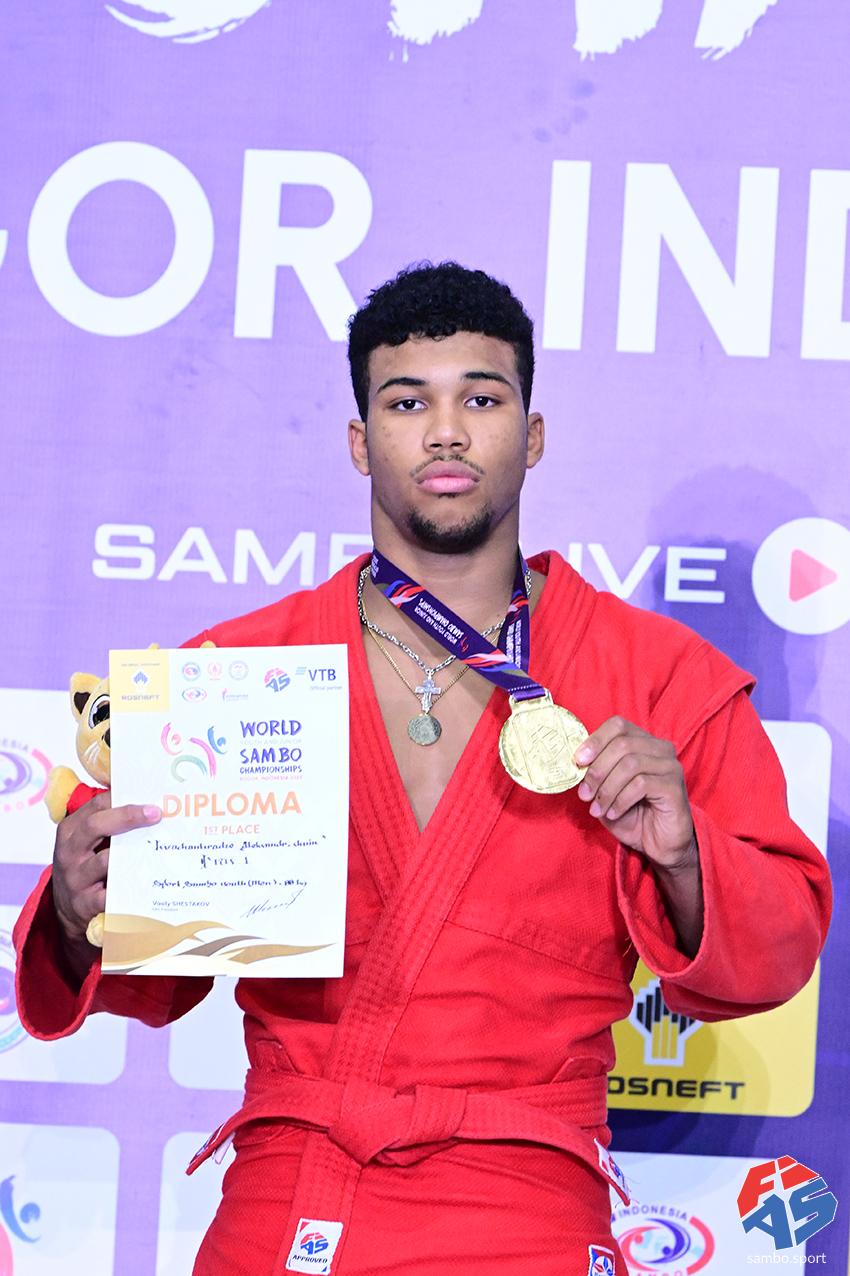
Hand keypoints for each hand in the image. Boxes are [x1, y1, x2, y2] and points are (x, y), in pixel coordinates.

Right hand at [52, 791, 161, 946]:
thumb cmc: (84, 866)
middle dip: (127, 816)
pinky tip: (147, 883)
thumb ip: (108, 822)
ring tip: (157, 847)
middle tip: (155, 814)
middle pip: (95, 825)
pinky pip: (109, 895)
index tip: (148, 798)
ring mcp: (76, 878)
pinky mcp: (85, 902)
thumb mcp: (86, 841)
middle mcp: (69, 852)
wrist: (67, 909)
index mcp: (70, 830)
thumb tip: (146, 803)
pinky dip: (128, 889)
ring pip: (104, 861)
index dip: (122, 797)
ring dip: (132, 853)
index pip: (96, 805)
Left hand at [574, 716, 695, 870]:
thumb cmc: (632, 814)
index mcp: (643, 742)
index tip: (578, 761)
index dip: (595, 740)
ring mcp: (670, 766)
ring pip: (630, 764)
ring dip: (607, 789)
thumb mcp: (606, 790)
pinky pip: (641, 784)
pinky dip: (620, 800)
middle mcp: (660, 749)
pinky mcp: (674, 786)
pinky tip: (613, 813)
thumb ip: (595, 772)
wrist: (658, 844)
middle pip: (621, 745)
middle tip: (584, 794)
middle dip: (597, 770)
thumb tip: (576, 762)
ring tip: (597, 808)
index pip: (617, 725)